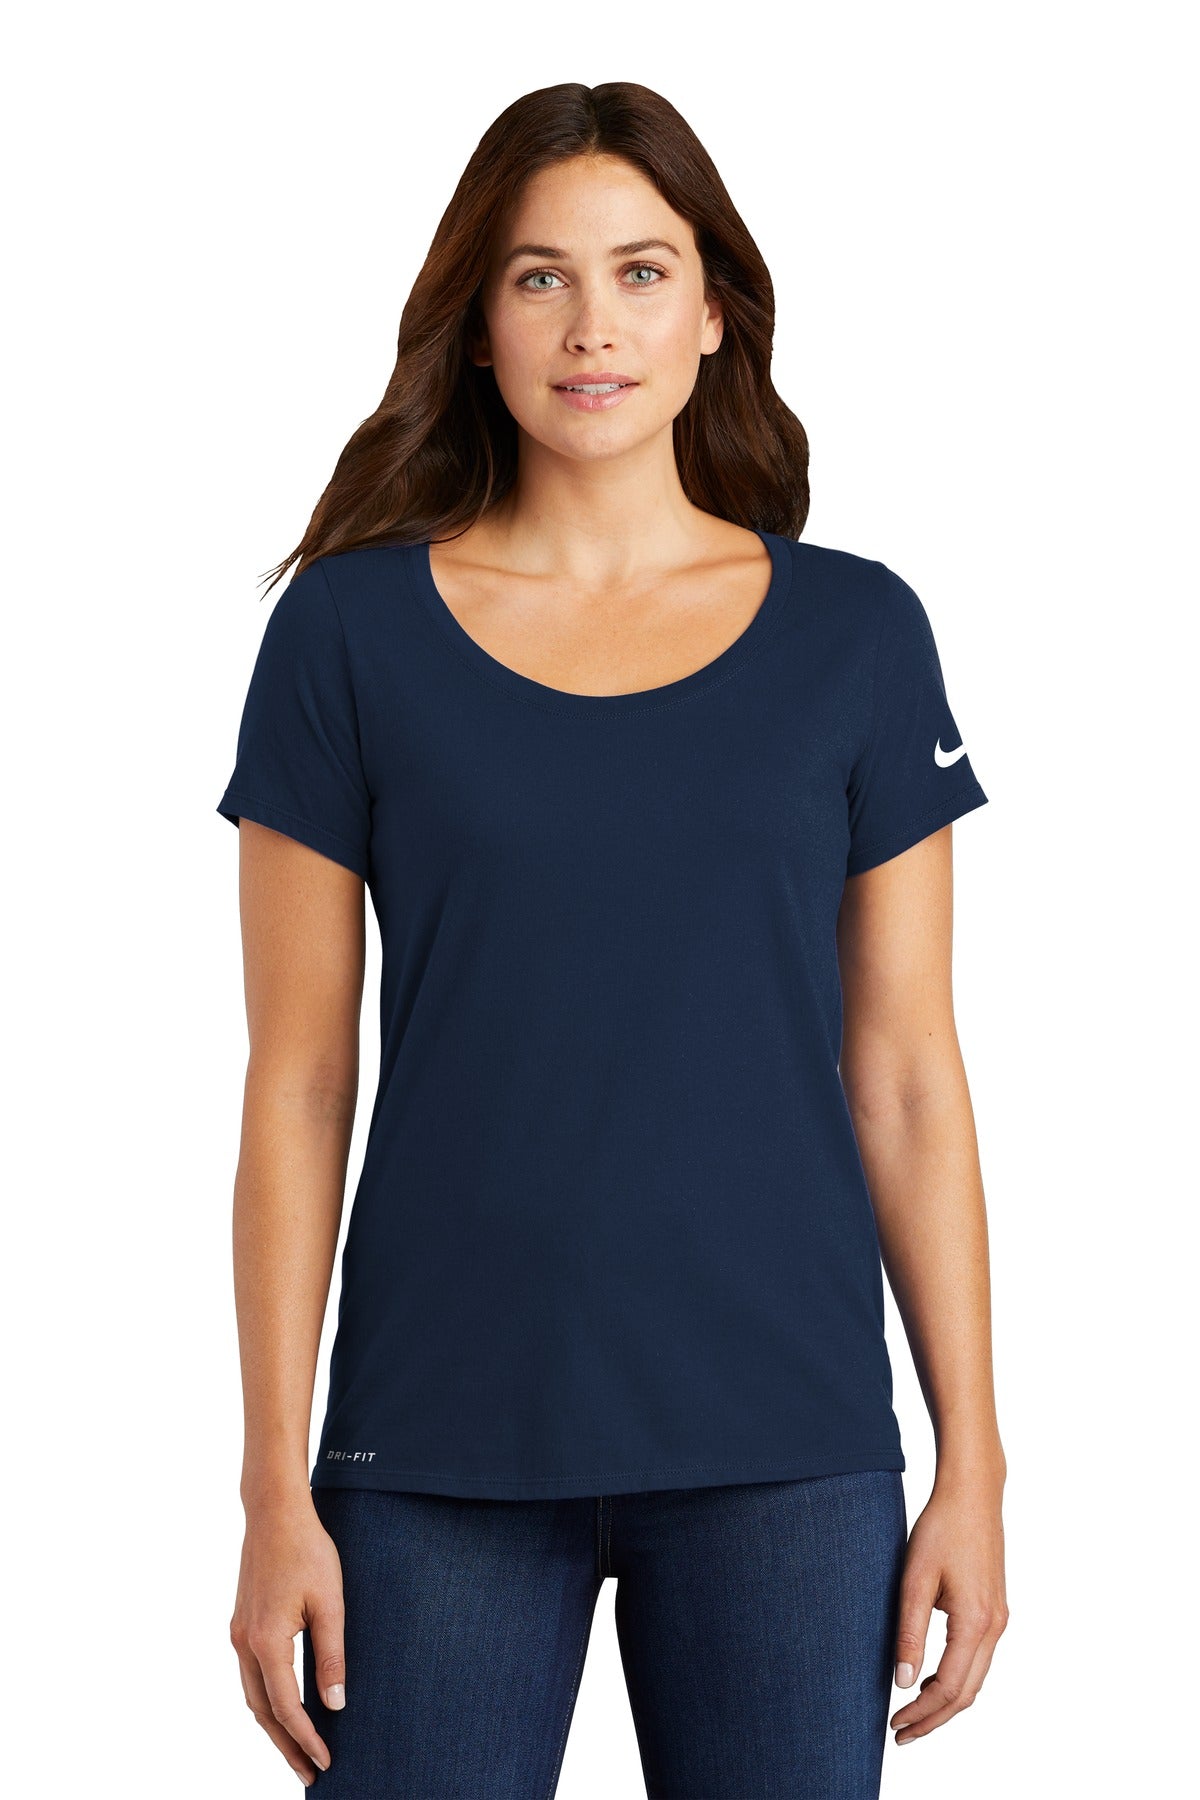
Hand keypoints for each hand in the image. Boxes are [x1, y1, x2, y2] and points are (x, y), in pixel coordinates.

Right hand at [229, 1496, 346, 1785]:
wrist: (274, 1512)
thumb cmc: (307, 1550)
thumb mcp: (330, 1602)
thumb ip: (332, 1655)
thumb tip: (335, 1705)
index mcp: (266, 1641)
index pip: (286, 1707)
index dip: (306, 1738)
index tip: (325, 1762)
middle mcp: (245, 1642)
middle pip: (262, 1710)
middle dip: (285, 1744)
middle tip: (308, 1773)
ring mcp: (239, 1633)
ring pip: (253, 1695)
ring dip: (273, 1724)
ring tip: (297, 1748)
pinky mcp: (242, 1622)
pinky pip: (251, 1674)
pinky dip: (266, 1698)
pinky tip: (283, 1704)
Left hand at [889, 1472, 1008, 1744]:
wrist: (972, 1493)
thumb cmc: (941, 1528)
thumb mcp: (915, 1578)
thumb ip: (910, 1631)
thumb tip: (903, 1682)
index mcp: (976, 1623)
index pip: (950, 1688)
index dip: (922, 1713)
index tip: (895, 1724)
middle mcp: (994, 1627)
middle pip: (967, 1693)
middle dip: (934, 1718)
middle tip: (901, 1734)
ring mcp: (999, 1618)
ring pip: (976, 1678)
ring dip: (946, 1702)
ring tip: (912, 1713)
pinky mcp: (995, 1608)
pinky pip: (979, 1659)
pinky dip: (957, 1678)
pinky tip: (931, 1677)